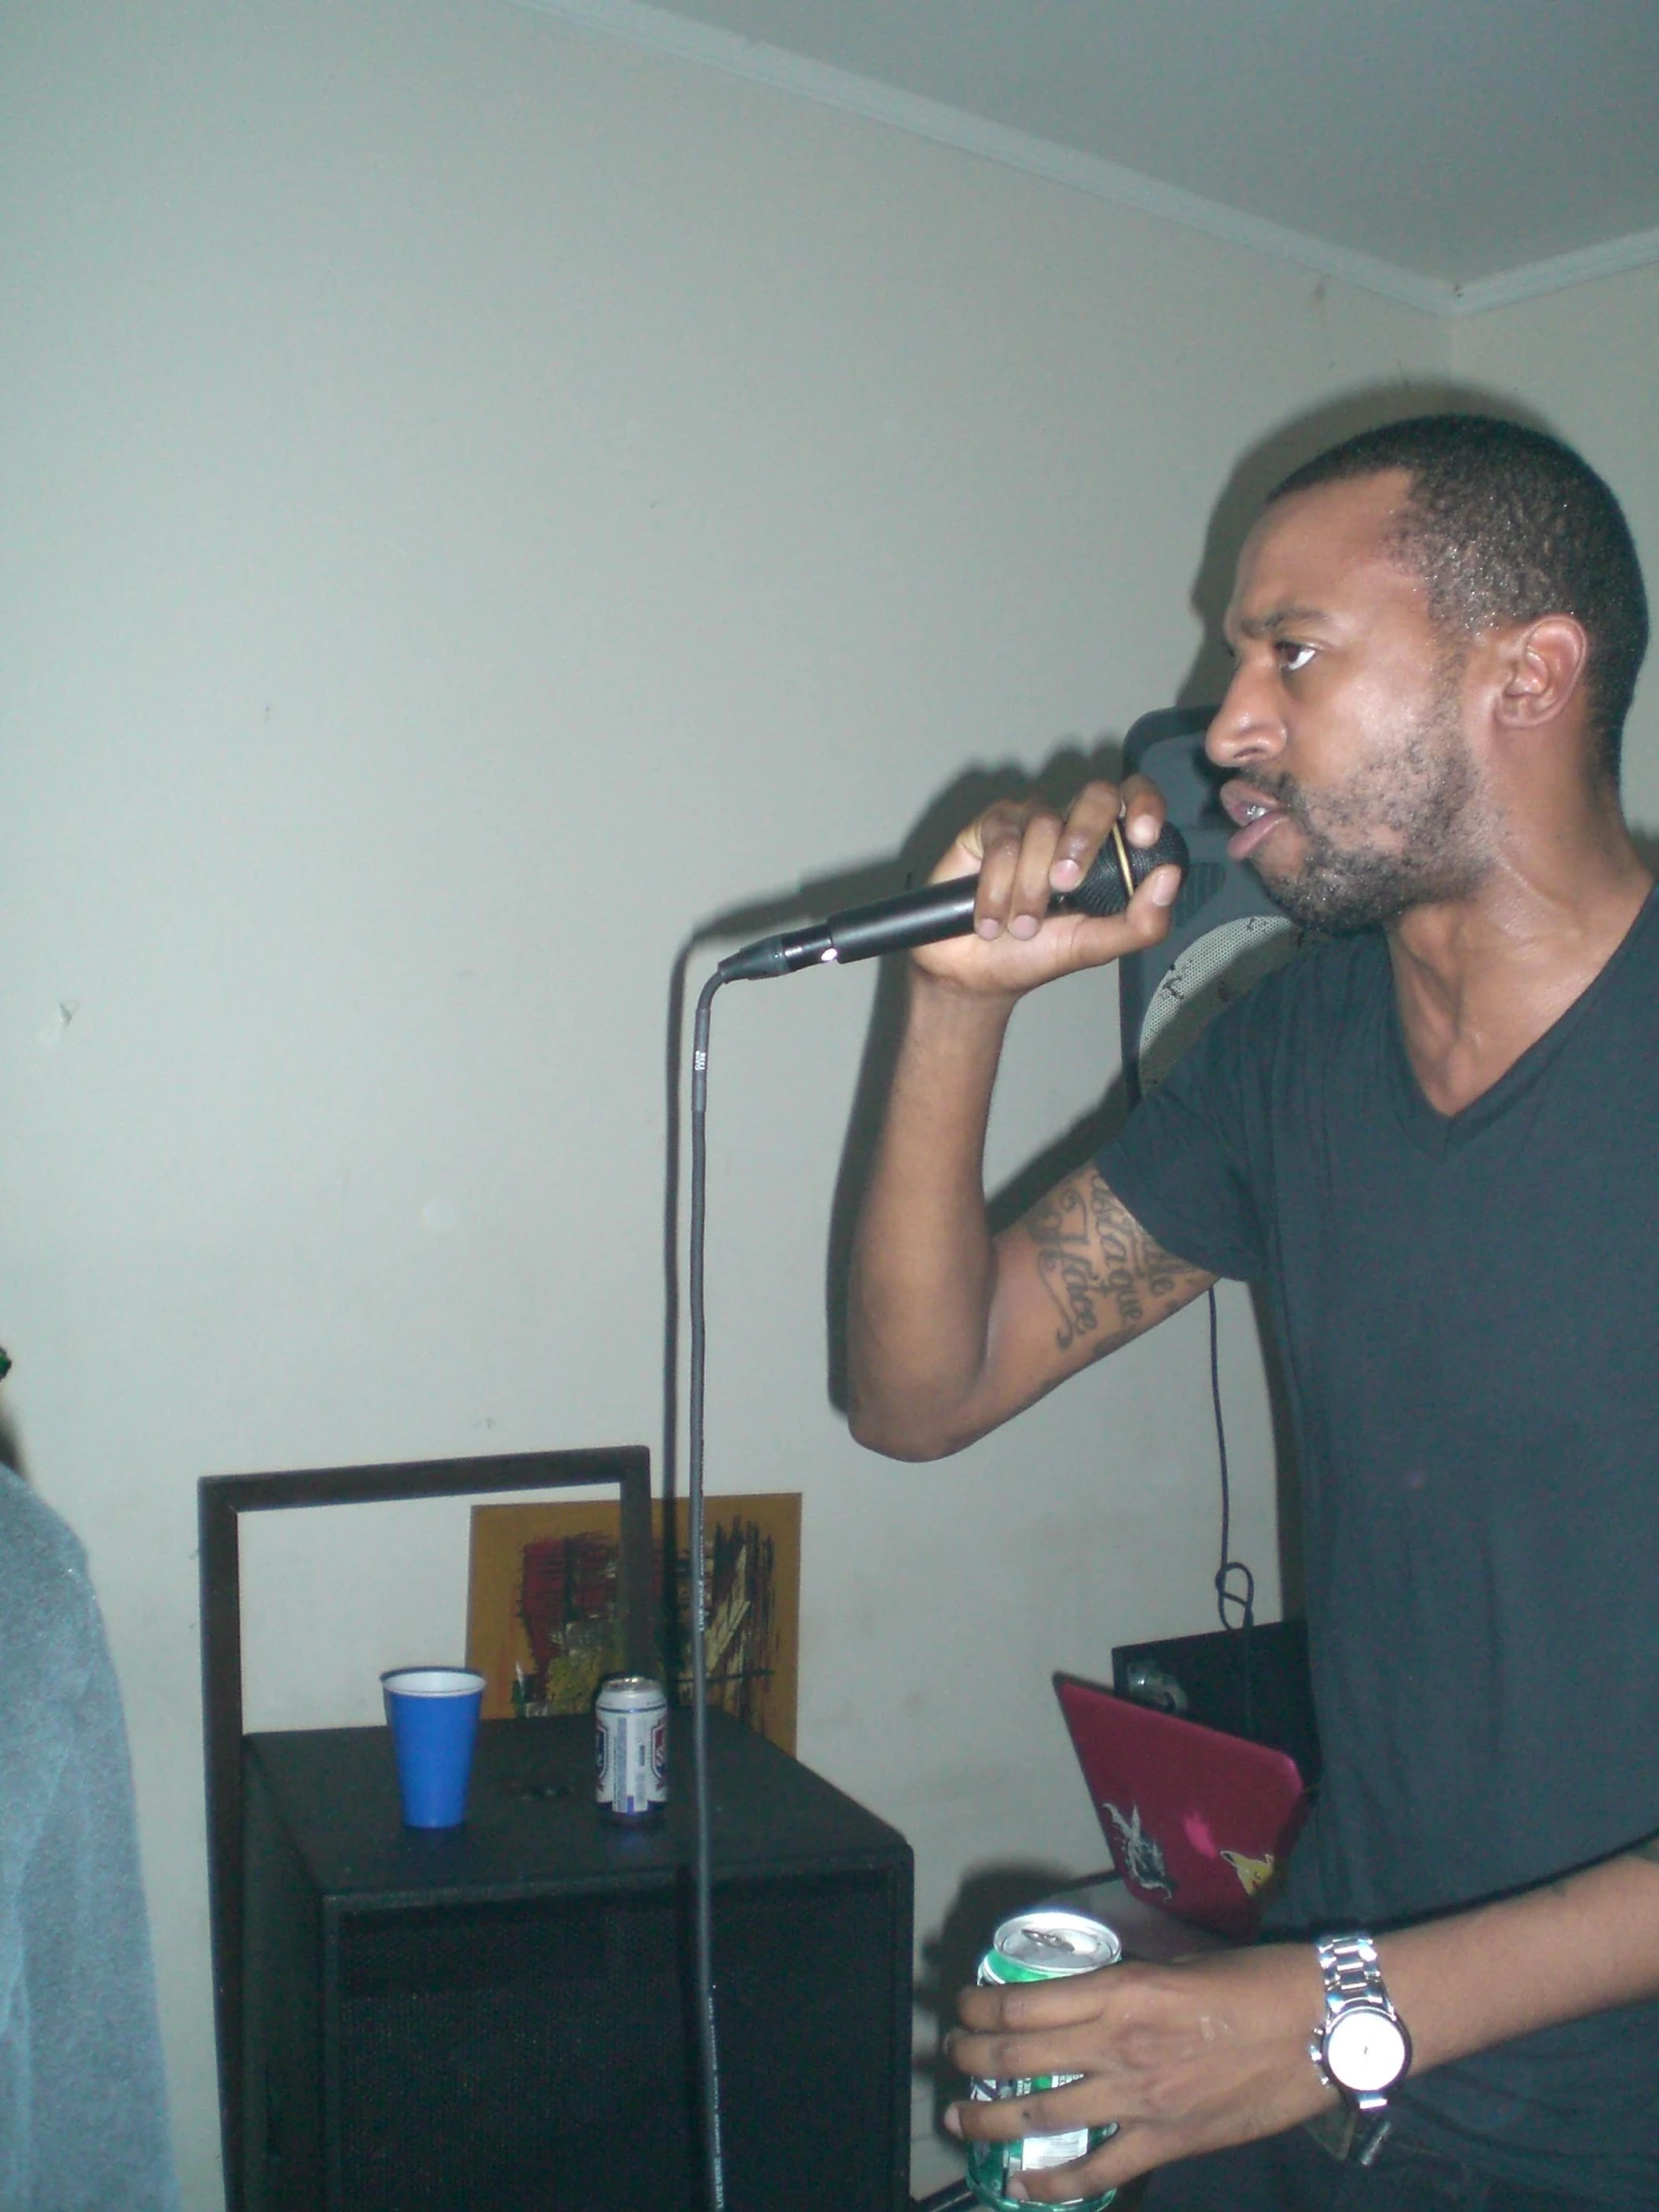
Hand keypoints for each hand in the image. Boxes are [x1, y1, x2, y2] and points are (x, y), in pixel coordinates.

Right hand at [911, 777, 1180, 997]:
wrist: (976, 974)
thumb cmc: (1036, 954)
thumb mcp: (1095, 947)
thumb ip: (1141, 923)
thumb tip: (1169, 877)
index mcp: (1106, 847)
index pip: (1136, 799)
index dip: (1145, 805)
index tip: (1142, 837)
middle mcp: (1070, 825)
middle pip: (1096, 795)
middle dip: (1084, 837)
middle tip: (1065, 885)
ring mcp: (1029, 821)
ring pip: (1043, 825)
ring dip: (1030, 888)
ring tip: (1020, 928)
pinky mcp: (989, 827)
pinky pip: (1003, 840)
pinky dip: (997, 887)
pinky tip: (990, 920)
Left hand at [943, 1945, 1338, 2199]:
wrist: (1319, 2026)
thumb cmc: (1255, 1982)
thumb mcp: (1176, 1965)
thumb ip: (1125, 1987)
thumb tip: (1083, 2000)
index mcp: (1120, 1990)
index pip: (1023, 2002)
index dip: (980, 2006)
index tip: (963, 2006)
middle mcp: (1118, 2045)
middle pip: (1018, 2055)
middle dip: (972, 2057)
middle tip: (951, 2055)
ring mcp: (1140, 2099)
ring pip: (1042, 2113)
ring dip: (991, 2118)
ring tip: (961, 2118)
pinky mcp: (1167, 2141)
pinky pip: (1098, 2169)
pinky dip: (1054, 2181)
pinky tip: (1024, 2183)